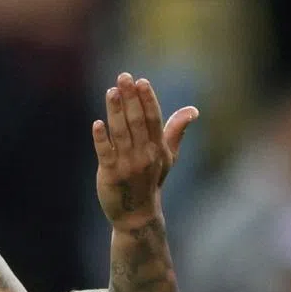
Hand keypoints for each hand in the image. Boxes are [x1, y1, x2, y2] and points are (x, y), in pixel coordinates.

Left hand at [93, 73, 197, 228]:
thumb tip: (193, 110)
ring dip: (116, 112)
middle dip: (130, 98)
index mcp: (157, 148)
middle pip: (137, 121)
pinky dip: (101, 139)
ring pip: (120, 133)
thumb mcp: (167, 156)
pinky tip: (97, 123)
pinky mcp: (111, 174)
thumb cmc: (151, 180)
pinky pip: (106, 153)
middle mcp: (144, 154)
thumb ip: (176, 131)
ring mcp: (128, 165)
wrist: (137, 214)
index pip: (153, 119)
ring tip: (110, 91)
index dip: (147, 99)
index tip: (141, 81)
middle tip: (123, 77)